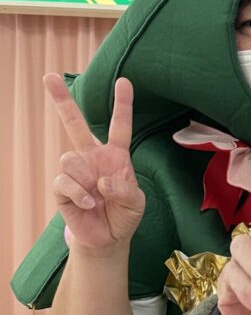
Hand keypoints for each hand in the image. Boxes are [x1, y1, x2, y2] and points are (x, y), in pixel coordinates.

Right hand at [46, 73, 144, 252]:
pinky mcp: (62, 188)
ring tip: (96, 195)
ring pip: (69, 158)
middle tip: (49, 76)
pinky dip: (78, 194)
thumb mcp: (136, 203)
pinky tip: (88, 204)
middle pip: (74, 123)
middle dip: (61, 100)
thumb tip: (102, 180)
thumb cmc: (124, 215)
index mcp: (115, 156)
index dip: (122, 105)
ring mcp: (75, 171)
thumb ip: (125, 190)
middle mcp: (92, 158)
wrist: (108, 238)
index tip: (124, 82)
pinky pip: (64, 181)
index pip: (119, 127)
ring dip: (84, 178)